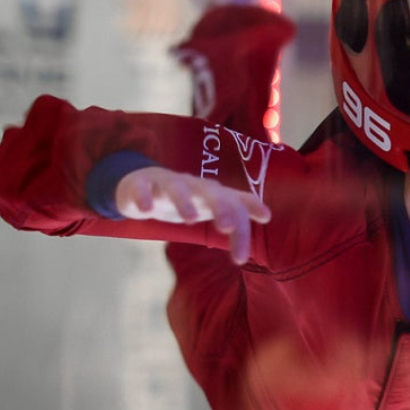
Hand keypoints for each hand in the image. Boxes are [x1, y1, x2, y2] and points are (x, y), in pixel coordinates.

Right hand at [115, 167, 271, 264]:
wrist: (142, 184)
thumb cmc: (186, 199)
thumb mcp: (212, 206)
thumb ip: (237, 212)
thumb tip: (267, 215)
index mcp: (212, 194)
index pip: (235, 203)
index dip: (250, 208)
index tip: (266, 218)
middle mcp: (194, 185)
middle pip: (211, 193)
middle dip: (221, 208)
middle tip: (227, 227)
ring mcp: (168, 182)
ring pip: (178, 187)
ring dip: (185, 202)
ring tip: (190, 220)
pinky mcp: (142, 183)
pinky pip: (142, 188)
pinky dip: (144, 198)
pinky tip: (145, 211)